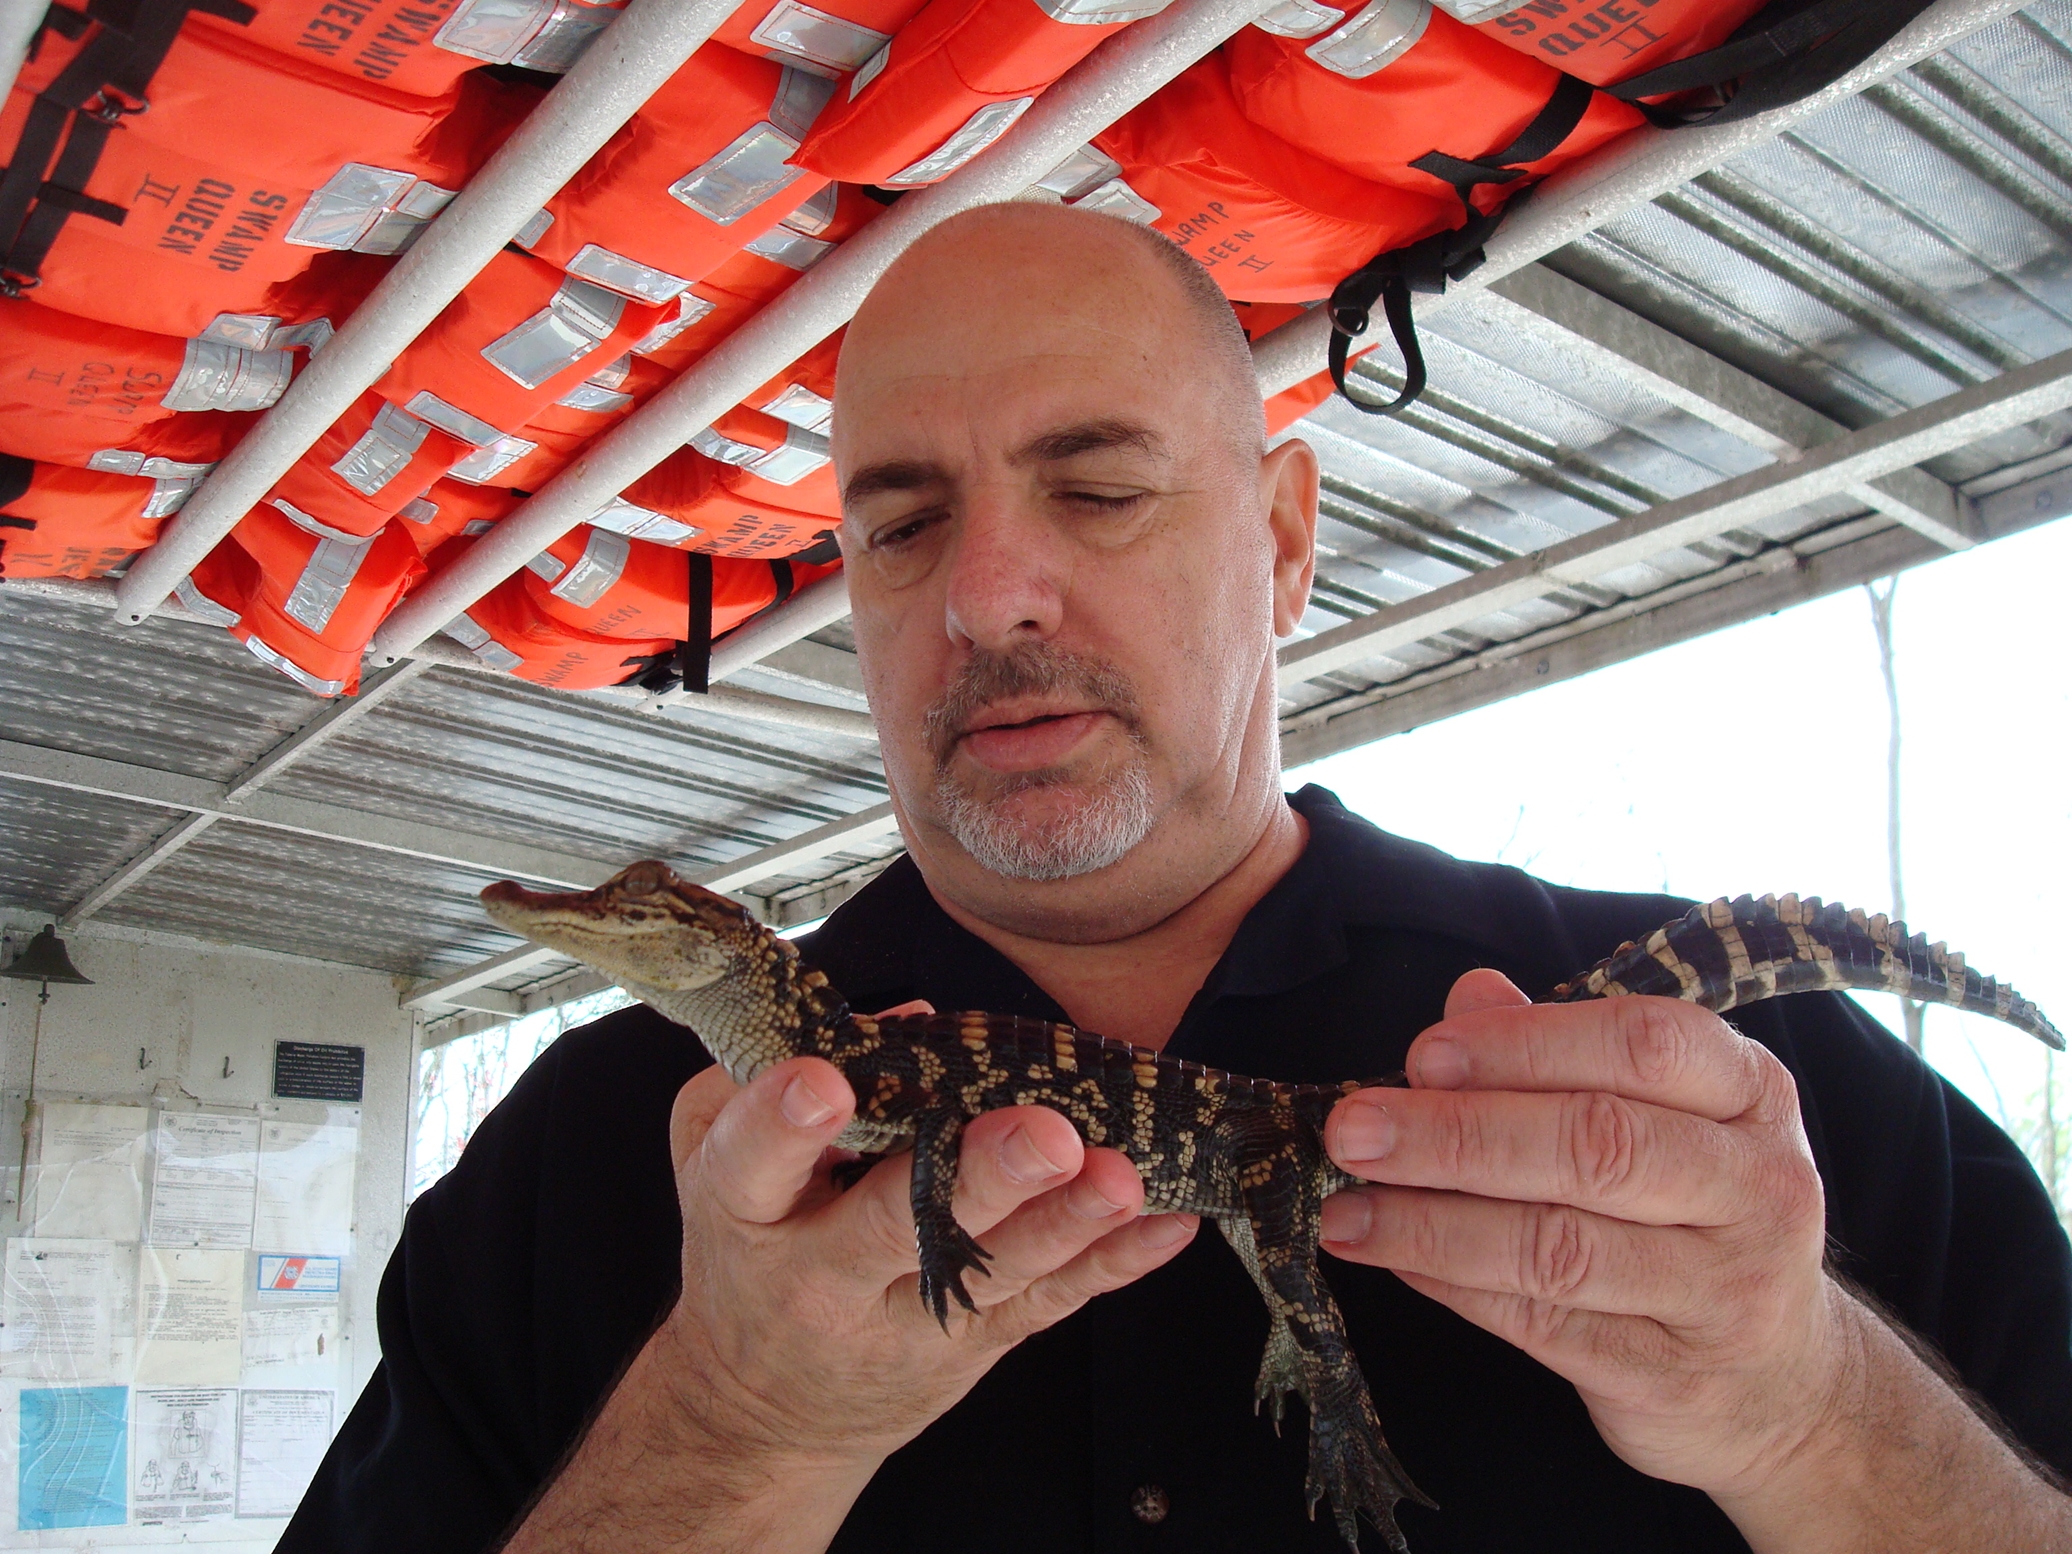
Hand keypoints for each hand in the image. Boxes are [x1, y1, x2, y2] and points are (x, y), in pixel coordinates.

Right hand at [509, 1008, 1198, 1553]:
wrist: (759, 1412)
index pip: (753, 1162)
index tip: (824, 1083)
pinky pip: (1050, 1301)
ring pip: (994, 1268)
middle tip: (1042, 1136)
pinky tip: (1165, 1226)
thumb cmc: (747, 1249)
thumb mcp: (712, 1159)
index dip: (785, 1124)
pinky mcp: (973, 1344)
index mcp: (744, 1211)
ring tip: (1118, 1178)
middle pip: (898, 1223)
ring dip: (1065, 1221)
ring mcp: (906, 1316)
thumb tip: (905, 1022)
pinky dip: (1112, 1264)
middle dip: (979, 1176)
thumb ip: (768, 1081)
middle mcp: (823, 1273)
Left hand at [1317, 970, 1838, 1500]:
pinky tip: (1390, 1254)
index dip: (1525, 1044)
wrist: (1780, 1382)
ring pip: (1560, 1246)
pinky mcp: (1671, 1375)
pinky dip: (1452, 1283)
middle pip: (1596, 1145)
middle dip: (1457, 1134)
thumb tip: (1470, 993)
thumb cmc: (1693, 1211)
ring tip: (1346, 1207)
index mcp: (1750, 1093)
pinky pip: (1541, 1321)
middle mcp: (1756, 1187)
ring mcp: (1725, 1291)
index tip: (1423, 1054)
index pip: (1644, 1044)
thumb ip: (1563, 1050)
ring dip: (1433, 1222)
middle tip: (1354, 1130)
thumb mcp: (1658, 1114)